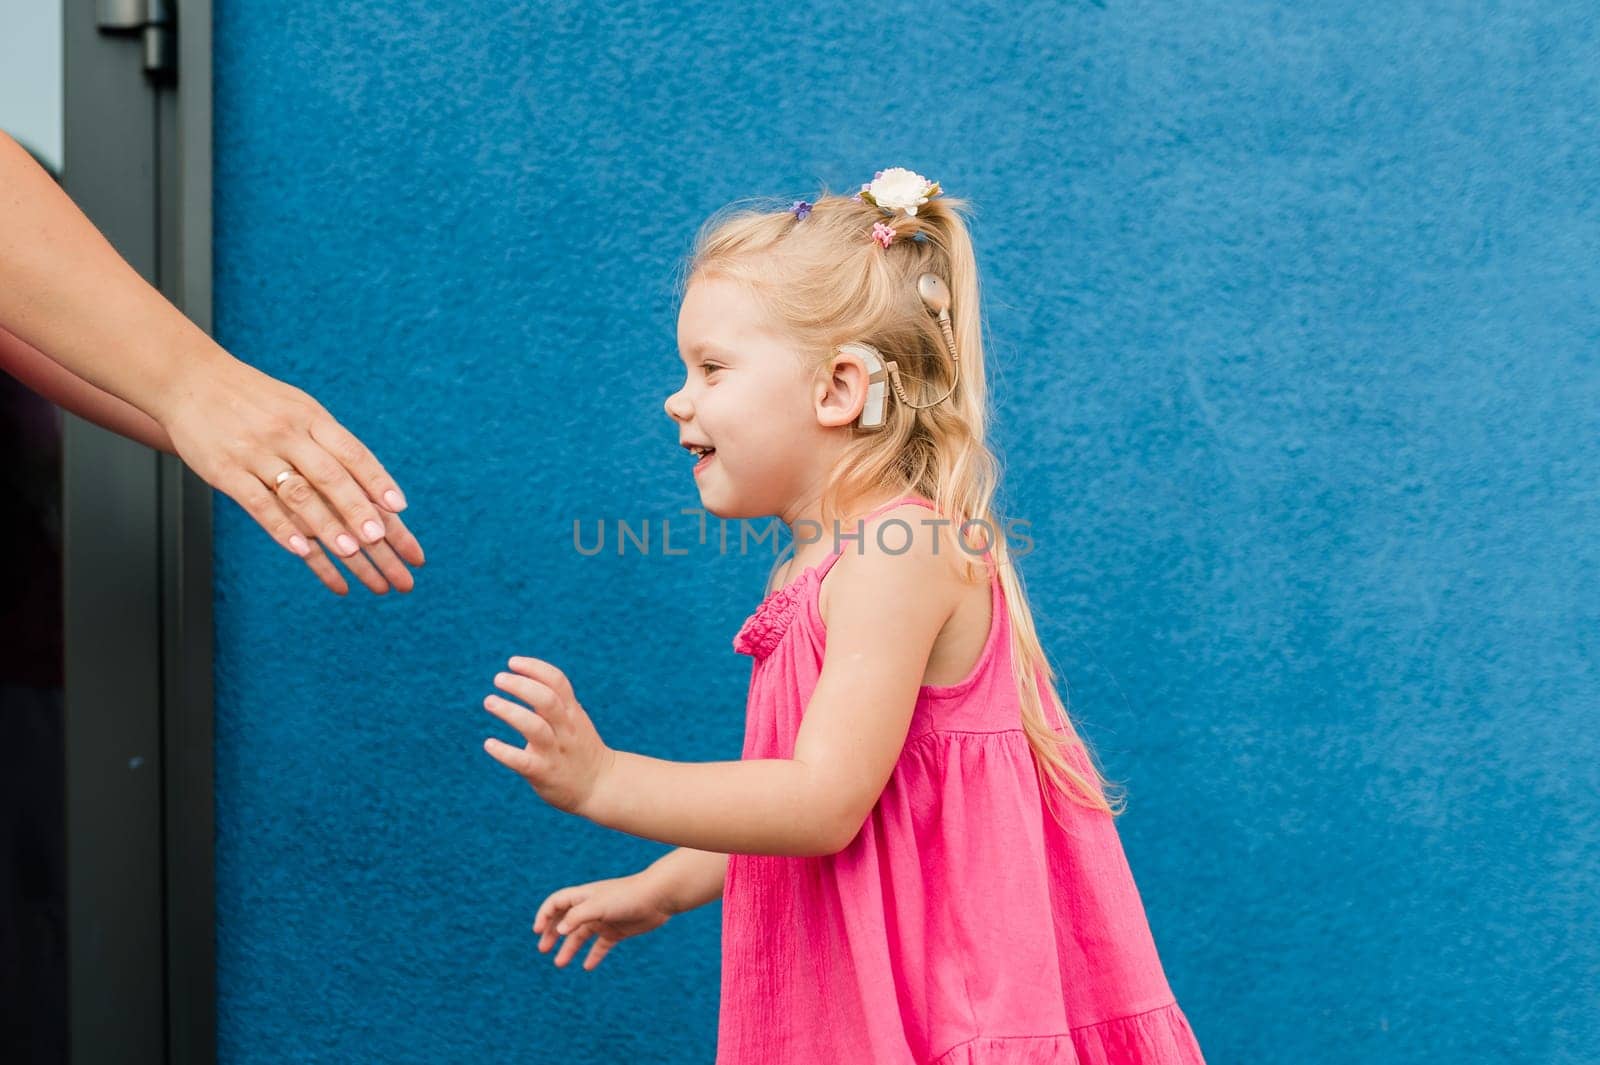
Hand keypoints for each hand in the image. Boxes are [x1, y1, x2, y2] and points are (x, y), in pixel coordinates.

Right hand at [159, 354, 424, 592]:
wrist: (189, 378)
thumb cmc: (253, 400)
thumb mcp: (297, 408)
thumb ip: (328, 441)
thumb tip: (367, 479)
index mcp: (311, 418)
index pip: (353, 452)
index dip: (377, 481)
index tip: (399, 508)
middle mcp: (288, 433)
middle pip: (332, 477)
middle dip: (360, 511)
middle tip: (382, 541)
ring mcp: (256, 452)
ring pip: (298, 494)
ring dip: (327, 526)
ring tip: (352, 552)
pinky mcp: (224, 470)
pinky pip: (257, 503)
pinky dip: (280, 527)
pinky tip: (300, 550)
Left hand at [482, 657, 615, 816]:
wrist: (601, 786)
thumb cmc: (581, 749)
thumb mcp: (575, 720)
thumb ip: (558, 701)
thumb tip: (531, 677)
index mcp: (573, 713)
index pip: (557, 682)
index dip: (535, 668)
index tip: (513, 662)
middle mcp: (566, 729)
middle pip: (546, 700)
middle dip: (521, 685)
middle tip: (498, 678)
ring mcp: (555, 751)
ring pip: (535, 727)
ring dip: (510, 711)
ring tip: (490, 701)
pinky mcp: (544, 773)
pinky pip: (523, 761)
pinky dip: (504, 751)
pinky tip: (489, 744)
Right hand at [532, 872, 675, 970]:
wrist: (658, 898)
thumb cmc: (627, 896)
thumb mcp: (598, 905)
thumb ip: (577, 917)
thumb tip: (558, 929)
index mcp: (584, 896)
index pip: (557, 903)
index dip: (544, 915)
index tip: (537, 931)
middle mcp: (591, 908)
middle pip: (565, 921)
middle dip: (552, 934)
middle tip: (543, 949)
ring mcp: (604, 920)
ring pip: (581, 936)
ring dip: (569, 948)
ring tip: (560, 963)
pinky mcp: (617, 931)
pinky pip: (601, 946)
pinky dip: (593, 956)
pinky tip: (587, 967)